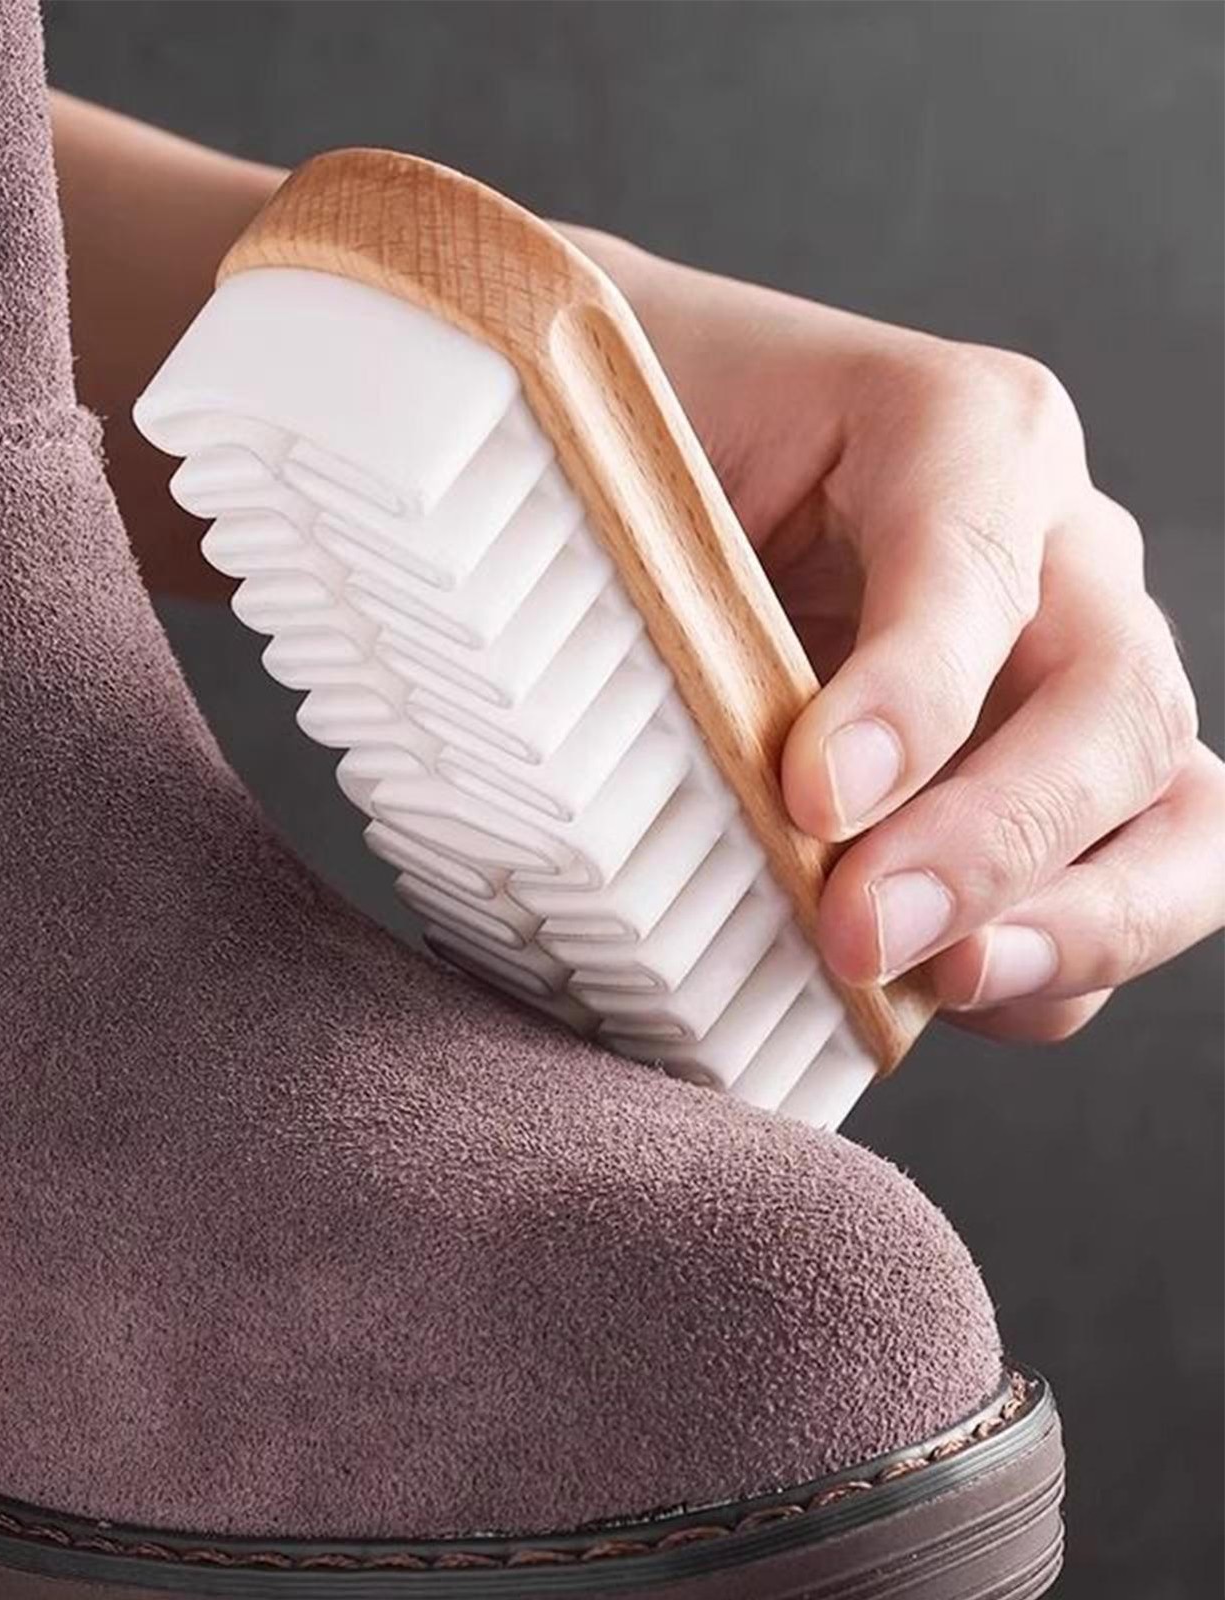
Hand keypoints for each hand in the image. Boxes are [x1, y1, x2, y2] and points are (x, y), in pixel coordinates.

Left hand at [579, 229, 1222, 1040]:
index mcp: (962, 432)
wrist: (650, 459)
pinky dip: (1046, 965)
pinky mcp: (1053, 773)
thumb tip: (713, 772)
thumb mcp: (652, 476)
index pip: (977, 566)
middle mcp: (1054, 548)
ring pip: (1174, 808)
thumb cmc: (652, 455)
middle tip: (862, 931)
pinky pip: (1121, 881)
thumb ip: (683, 589)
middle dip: (996, 841)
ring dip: (1075, 921)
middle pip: (1114, 703)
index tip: (812, 797)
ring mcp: (1073, 668)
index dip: (914, 694)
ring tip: (943, 983)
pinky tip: (934, 993)